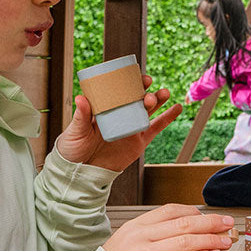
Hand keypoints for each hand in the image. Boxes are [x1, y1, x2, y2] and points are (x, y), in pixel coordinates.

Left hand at [56, 75, 182, 171]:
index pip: (119, 91)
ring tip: (164, 93)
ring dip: (158, 99)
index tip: (136, 76)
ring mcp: (131, 127)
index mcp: (105, 109)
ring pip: (148, 110)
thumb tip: (81, 98)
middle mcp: (120, 115)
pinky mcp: (139, 141)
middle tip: (148, 85)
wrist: (82, 174)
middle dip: (144, 89)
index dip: (129, 82)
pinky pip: (156, 128)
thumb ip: (81, 116)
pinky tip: (177, 107)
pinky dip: (168, 117)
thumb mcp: (75, 131)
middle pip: (136, 98)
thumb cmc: (73, 150)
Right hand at [103, 204, 235, 250]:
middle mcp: (141, 238)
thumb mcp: (131, 237)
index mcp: (137, 225)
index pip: (171, 211)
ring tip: (225, 240)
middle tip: (227, 224)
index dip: (195, 213)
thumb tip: (190, 224)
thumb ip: (157, 230)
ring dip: (209, 240)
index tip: (212, 217)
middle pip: (183, 225)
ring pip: (184, 242)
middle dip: (210, 223)